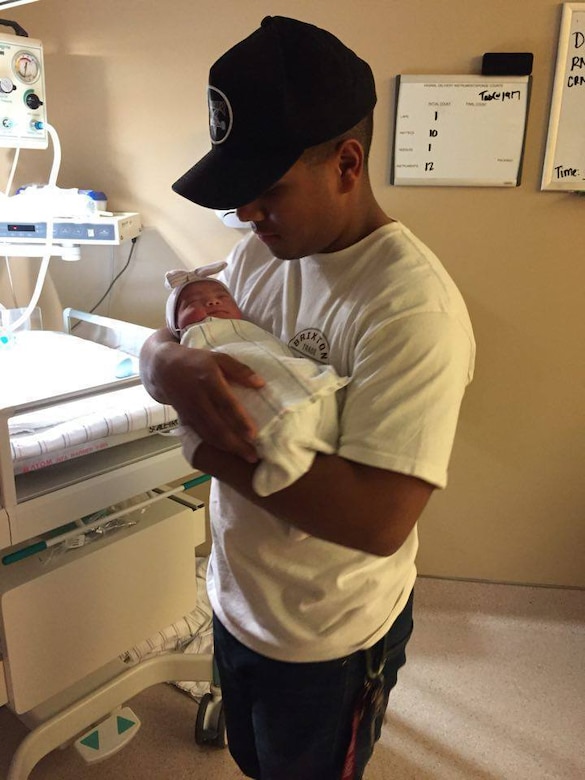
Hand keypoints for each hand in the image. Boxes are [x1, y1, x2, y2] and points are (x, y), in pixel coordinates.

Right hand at [140, 331, 264, 461]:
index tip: (254, 435)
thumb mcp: (219, 358)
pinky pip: (201, 435)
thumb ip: (240, 370)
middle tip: (253, 456)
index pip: (226, 404)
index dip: (240, 420)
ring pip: (209, 435)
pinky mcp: (185, 419)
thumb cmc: (196, 361)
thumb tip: (261, 384)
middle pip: (218, 426)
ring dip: (227, 449)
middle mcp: (198, 399)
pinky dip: (216, 445)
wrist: (163, 368)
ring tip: (245, 456)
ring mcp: (190, 411)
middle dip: (236, 444)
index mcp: (209, 380)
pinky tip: (229, 451)